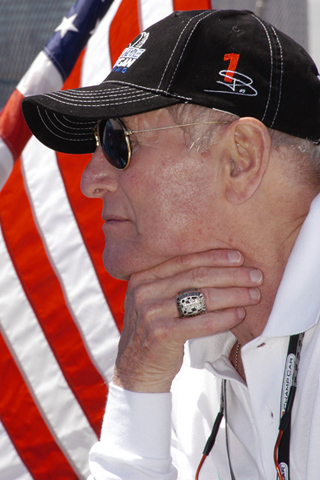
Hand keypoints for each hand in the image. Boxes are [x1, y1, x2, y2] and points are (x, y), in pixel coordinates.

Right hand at [113, 250, 261, 392]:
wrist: (135, 369)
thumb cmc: (153, 332)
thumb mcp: (153, 300)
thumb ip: (173, 282)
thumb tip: (219, 266)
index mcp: (143, 276)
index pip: (184, 259)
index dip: (214, 257)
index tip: (238, 257)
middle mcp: (144, 290)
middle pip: (197, 276)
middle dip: (231, 274)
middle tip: (255, 275)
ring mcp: (151, 312)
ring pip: (203, 297)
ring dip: (234, 294)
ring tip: (253, 295)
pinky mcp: (162, 333)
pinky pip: (202, 322)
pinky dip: (225, 317)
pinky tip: (239, 314)